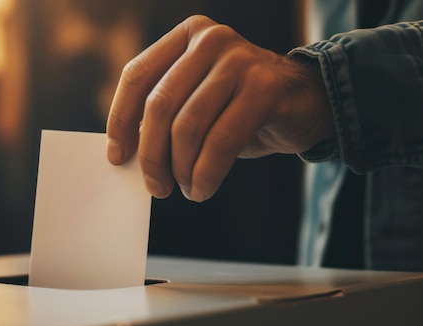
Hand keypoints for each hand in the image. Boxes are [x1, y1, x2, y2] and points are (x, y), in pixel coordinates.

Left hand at [106, 15, 333, 201]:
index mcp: (185, 37)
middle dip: (151, 155)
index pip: (136, 76)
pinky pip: (222, 140)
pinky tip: (203, 188)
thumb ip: (164, 117)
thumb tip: (126, 153)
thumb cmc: (239, 108)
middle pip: (160, 104)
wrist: (306, 102)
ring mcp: (239, 60)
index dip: (120, 120)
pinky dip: (206, 173)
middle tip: (155, 186)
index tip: (117, 156)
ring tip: (184, 189)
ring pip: (189, 125)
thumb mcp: (196, 103)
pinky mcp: (265, 87)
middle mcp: (210, 40)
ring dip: (180, 169)